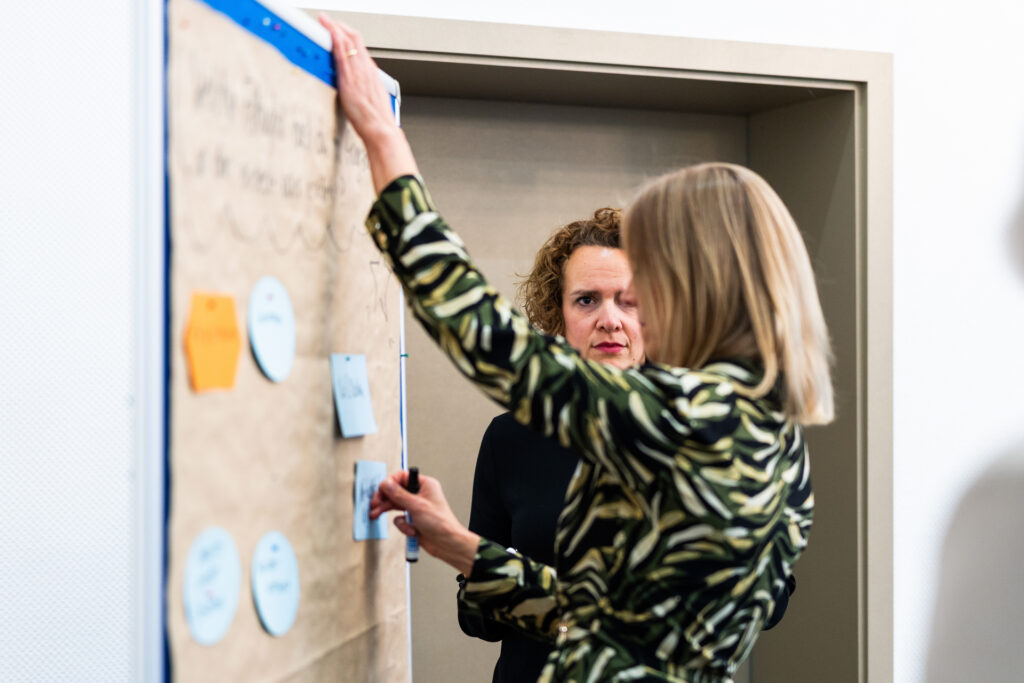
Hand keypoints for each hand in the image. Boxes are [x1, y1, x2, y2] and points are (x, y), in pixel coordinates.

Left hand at [318, 15, 417, 192]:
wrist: (381, 130)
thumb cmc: (377, 121)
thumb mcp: (373, 99)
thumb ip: (364, 88)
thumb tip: (356, 88)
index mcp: (372, 74)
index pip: (360, 47)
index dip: (349, 35)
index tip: (339, 30)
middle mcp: (366, 70)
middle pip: (354, 39)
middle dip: (340, 26)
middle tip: (328, 20)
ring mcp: (358, 73)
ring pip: (347, 42)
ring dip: (335, 28)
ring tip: (324, 21)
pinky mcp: (350, 79)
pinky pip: (342, 54)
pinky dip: (336, 40)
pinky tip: (329, 33)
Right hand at [370, 470, 480, 575]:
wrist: (447, 544)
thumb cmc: (441, 523)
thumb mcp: (416, 506)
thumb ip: (398, 495)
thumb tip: (386, 484)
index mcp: (425, 485)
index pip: (402, 477)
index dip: (390, 482)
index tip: (381, 490)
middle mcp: (420, 494)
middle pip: (396, 491)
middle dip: (384, 498)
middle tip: (374, 504)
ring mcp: (416, 507)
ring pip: (395, 505)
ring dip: (388, 512)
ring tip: (375, 514)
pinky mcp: (413, 519)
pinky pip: (400, 519)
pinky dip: (403, 525)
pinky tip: (410, 530)